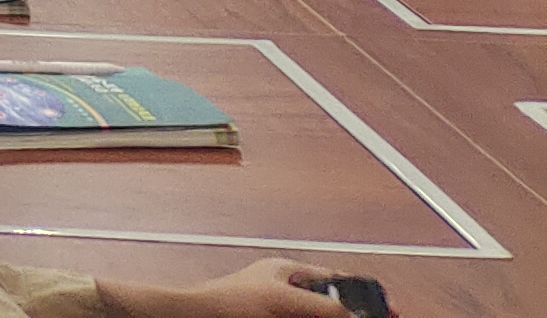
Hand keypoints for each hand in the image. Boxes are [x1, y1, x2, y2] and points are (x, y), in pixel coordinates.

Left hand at [115, 262, 354, 317]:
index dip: (364, 297)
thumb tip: (353, 315)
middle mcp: (287, 291)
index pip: (338, 281)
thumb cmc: (227, 301)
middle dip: (353, 313)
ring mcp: (280, 310)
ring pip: (321, 315)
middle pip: (333, 304)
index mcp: (289, 273)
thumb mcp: (283, 301)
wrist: (196, 316)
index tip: (388, 311)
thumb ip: (322, 307)